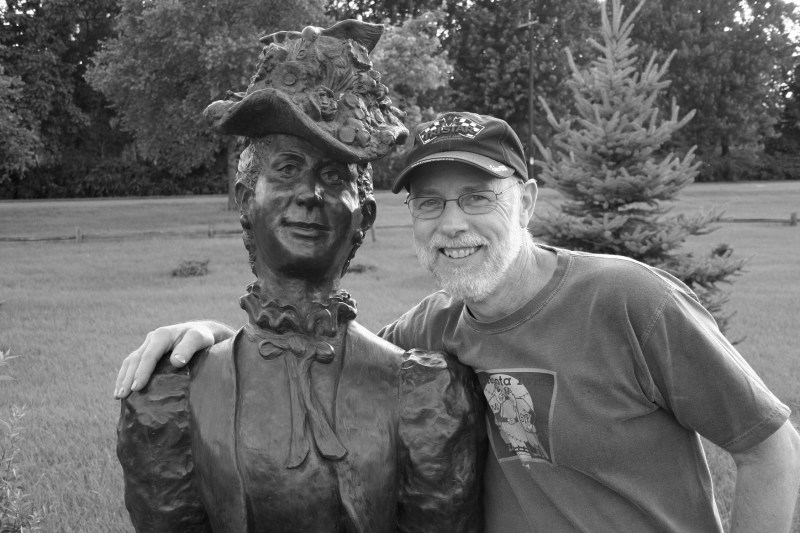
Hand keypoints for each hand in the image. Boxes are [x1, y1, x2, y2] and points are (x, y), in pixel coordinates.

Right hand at [114, 321, 234, 398]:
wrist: (203, 331)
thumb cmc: (202, 337)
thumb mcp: (199, 339)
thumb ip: (188, 348)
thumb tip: (175, 362)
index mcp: (162, 336)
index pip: (148, 356)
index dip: (141, 372)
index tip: (136, 388)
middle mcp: (152, 339)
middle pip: (135, 359)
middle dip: (127, 378)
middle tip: (121, 396)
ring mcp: (149, 345)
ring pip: (131, 361)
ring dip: (123, 377)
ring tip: (118, 395)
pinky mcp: (149, 351)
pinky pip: (134, 363)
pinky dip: (126, 375)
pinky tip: (123, 388)